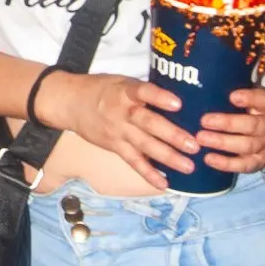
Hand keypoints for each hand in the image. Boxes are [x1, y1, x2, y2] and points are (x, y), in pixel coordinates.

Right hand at [38, 71, 198, 190]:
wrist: (70, 103)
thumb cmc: (102, 89)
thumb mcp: (121, 81)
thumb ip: (144, 91)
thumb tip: (178, 99)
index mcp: (125, 91)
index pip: (143, 92)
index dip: (160, 98)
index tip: (178, 104)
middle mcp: (122, 112)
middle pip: (149, 123)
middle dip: (172, 135)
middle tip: (194, 145)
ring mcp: (118, 131)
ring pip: (144, 145)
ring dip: (168, 157)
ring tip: (188, 166)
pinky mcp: (115, 146)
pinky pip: (133, 161)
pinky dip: (148, 173)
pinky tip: (164, 184)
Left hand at [196, 87, 264, 173]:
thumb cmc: (248, 110)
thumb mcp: (248, 97)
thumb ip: (232, 91)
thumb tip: (202, 82)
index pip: (263, 100)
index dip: (249, 98)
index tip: (231, 96)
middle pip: (253, 125)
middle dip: (227, 123)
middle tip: (204, 120)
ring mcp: (264, 145)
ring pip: (247, 146)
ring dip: (222, 142)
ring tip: (200, 138)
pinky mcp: (257, 162)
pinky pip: (243, 165)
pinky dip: (225, 163)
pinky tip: (208, 158)